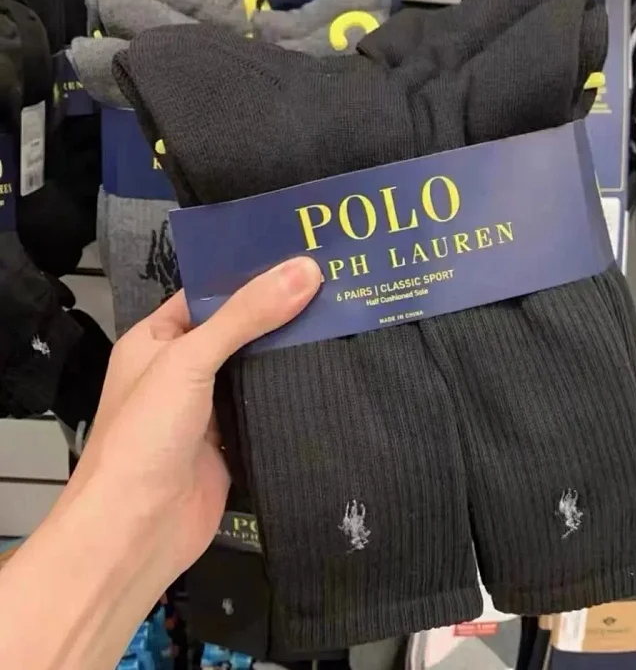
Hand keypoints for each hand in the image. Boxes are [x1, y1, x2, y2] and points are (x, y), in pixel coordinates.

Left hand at [67, 255, 321, 584]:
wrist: (137, 532)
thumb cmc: (146, 436)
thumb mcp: (190, 360)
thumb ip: (246, 315)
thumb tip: (305, 269)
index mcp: (156, 339)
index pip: (208, 293)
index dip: (251, 274)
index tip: (302, 256)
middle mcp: (181, 368)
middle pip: (238, 329)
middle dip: (280, 310)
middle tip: (337, 283)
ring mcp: (208, 406)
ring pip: (256, 367)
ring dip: (290, 351)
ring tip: (344, 316)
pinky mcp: (233, 439)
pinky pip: (266, 404)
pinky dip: (292, 391)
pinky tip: (330, 370)